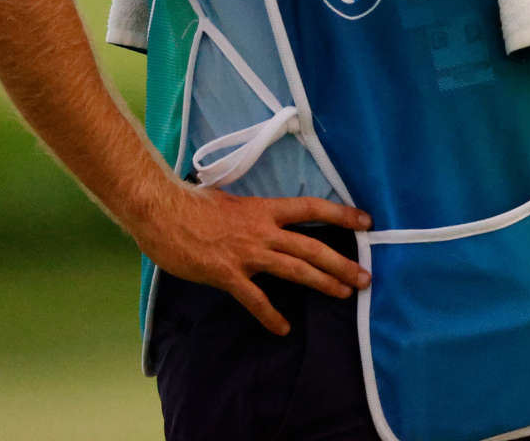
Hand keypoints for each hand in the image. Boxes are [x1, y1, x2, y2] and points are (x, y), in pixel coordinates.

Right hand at [132, 184, 372, 334]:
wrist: (162, 213)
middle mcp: (263, 230)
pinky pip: (255, 298)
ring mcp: (247, 253)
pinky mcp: (228, 274)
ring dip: (322, 283)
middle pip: (312, 246)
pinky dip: (270, 315)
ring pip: (295, 269)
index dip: (341, 214)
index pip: (312, 208)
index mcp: (266, 208)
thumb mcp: (232, 200)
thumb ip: (254, 212)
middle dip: (342, 263)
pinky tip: (283, 328)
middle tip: (365, 277)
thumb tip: (264, 215)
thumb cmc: (193, 204)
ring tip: (344, 295)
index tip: (366, 222)